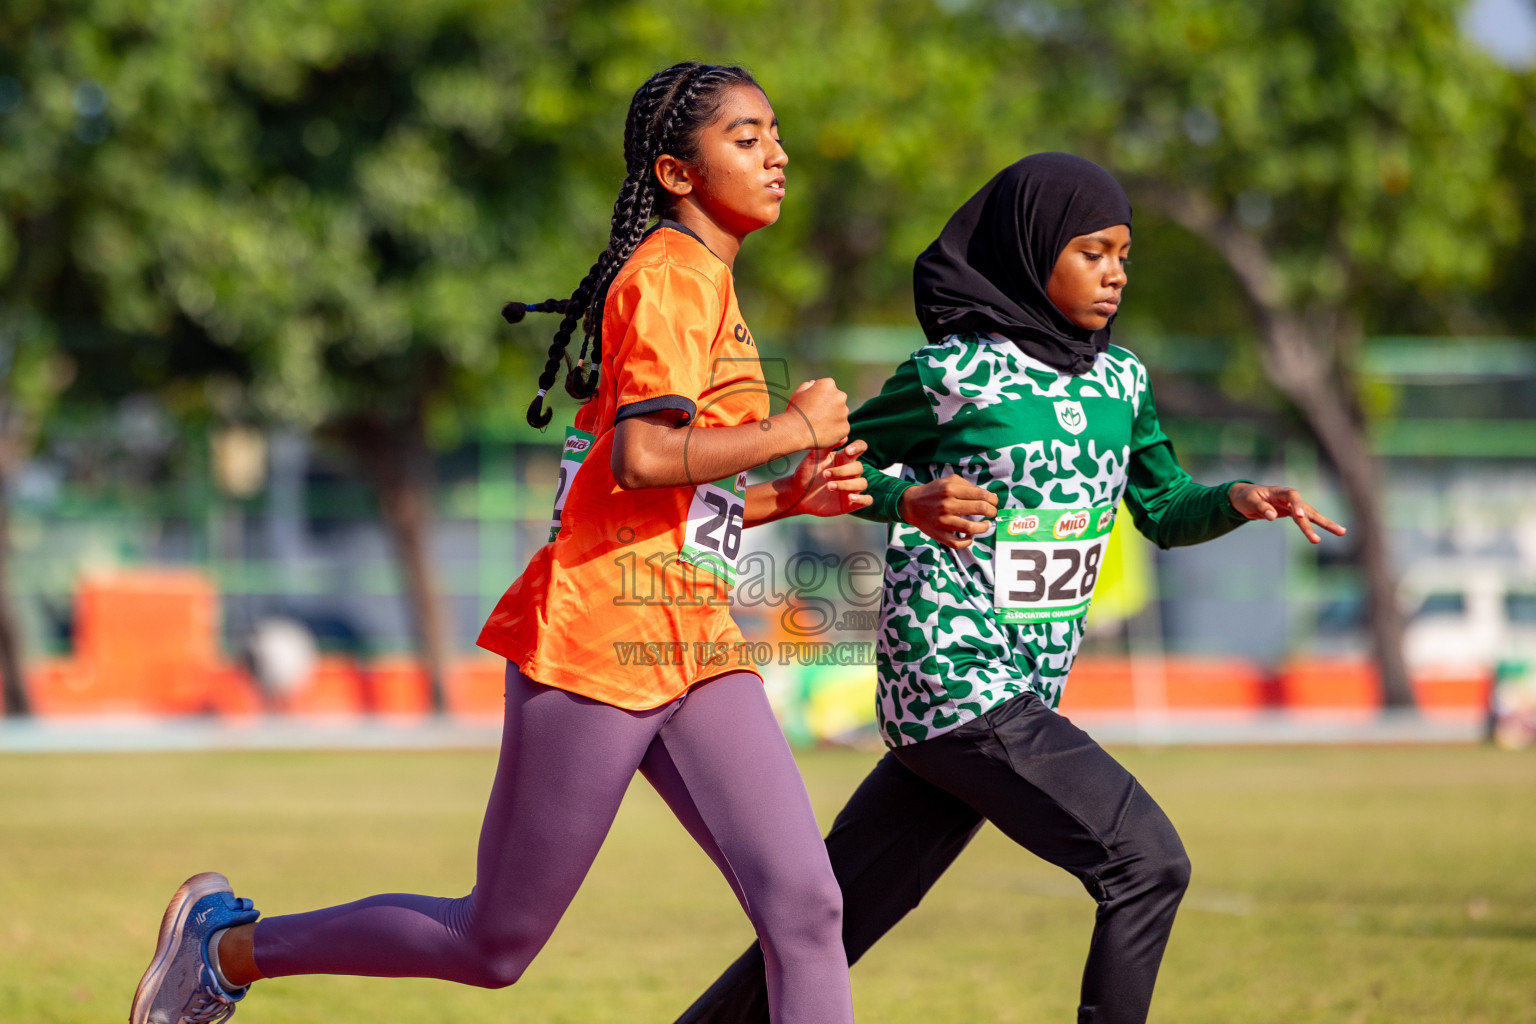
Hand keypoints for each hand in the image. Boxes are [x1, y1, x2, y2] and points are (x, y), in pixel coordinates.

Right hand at [782, 378, 850, 450]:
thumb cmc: (796, 411)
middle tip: (817, 415)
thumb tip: (814, 383)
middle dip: (830, 405)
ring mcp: (844, 412)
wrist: (797, 432)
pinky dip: (834, 430)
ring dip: (833, 417)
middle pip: (837, 399)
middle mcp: (840, 396)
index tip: (812, 403)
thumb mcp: (798, 393)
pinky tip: (822, 432)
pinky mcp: (845, 427)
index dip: (820, 396)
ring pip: (840, 414)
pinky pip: (841, 428)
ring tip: (818, 425)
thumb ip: (808, 385)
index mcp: (828, 384)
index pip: (828, 387)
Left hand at [786, 440, 873, 517]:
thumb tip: (844, 437)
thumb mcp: (814, 457)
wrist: (798, 494)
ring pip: (862, 483)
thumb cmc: (806, 473)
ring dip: (846, 484)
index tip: (847, 451)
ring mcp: (852, 487)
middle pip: (858, 467)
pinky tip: (850, 497)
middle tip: (824, 474)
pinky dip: (862, 498)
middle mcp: (850, 472)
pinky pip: (867, 500)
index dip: (858, 447)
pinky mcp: (851, 502)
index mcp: (843, 458)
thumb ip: (827, 446)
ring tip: (828, 486)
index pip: (860, 448)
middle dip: (842, 471)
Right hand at [897, 475, 998, 548]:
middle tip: (992, 512)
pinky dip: (968, 541)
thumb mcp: (949, 481)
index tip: (994, 502)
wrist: (911, 504)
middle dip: (992, 511)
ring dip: (984, 527)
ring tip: (986, 524)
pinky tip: (970, 536)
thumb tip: (989, 496)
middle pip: (980, 508)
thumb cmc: (933, 492)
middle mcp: (947, 504)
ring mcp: (943, 521)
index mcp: (951, 489)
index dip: (992, 499)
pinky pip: (958, 543)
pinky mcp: (939, 534)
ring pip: (971, 528)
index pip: (981, 494)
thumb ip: (968, 486)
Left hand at [1229, 483, 1345, 543]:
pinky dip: (1315, 527)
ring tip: (1342, 532)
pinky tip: (1326, 534)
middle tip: (1335, 530)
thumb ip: (1261, 508)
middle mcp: (1289, 498)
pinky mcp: (1293, 513)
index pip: (1292, 495)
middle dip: (1320, 520)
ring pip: (1311, 515)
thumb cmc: (1247, 498)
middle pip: (1307, 508)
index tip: (1299, 516)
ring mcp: (1293, 506)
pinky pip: (1306, 521)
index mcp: (1278, 492)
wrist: (1245, 498)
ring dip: (1325, 524)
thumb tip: (1272, 516)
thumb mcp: (1249, 502)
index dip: (1297, 505)